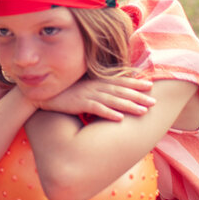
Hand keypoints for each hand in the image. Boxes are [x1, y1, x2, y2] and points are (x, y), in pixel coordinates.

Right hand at [39, 75, 155, 121]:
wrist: (44, 94)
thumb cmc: (65, 92)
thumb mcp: (84, 87)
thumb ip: (98, 88)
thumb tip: (113, 91)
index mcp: (96, 81)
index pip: (120, 81)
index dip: (135, 83)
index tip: (150, 85)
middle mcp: (95, 86)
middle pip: (120, 91)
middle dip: (138, 96)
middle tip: (154, 102)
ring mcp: (87, 94)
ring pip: (112, 100)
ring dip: (128, 105)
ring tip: (143, 111)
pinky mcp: (79, 103)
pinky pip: (96, 108)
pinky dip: (108, 112)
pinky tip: (119, 118)